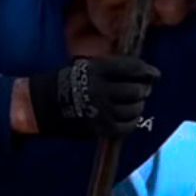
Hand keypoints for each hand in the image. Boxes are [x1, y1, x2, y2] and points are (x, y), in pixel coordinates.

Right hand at [28, 56, 159, 139]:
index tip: (155, 76)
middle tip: (141, 92)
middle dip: (143, 91)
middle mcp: (100, 89)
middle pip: (136, 90)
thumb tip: (142, 75)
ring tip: (134, 106)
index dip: (148, 72)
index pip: (133, 69)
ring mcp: (99, 111)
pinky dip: (131, 123)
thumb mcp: (86, 66)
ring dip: (137, 108)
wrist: (39, 105)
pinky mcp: (96, 128)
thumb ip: (112, 69)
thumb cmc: (65, 83)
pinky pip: (124, 127)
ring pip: (133, 109)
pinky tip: (129, 120)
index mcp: (98, 70)